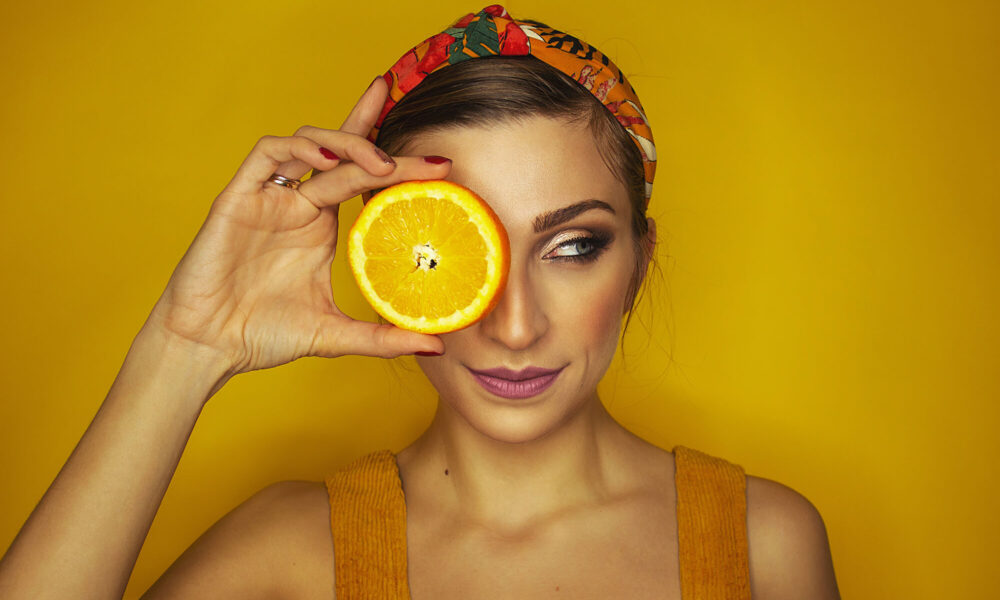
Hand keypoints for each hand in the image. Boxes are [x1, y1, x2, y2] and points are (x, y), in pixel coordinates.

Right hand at [144, 77, 447, 376]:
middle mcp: (297, 204)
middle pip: (341, 151)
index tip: (441, 165)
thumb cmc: (264, 335)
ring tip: (379, 164)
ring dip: (345, 144)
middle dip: (380, 136)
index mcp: (320, 225)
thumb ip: (384, 337)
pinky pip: (266, 155)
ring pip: (307, 143)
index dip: (395, 160)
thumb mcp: (335, 333)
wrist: (208, 348)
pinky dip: (298, 150)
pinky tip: (326, 163)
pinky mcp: (237, 198)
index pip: (361, 176)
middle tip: (428, 153)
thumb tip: (437, 344)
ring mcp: (268, 198)